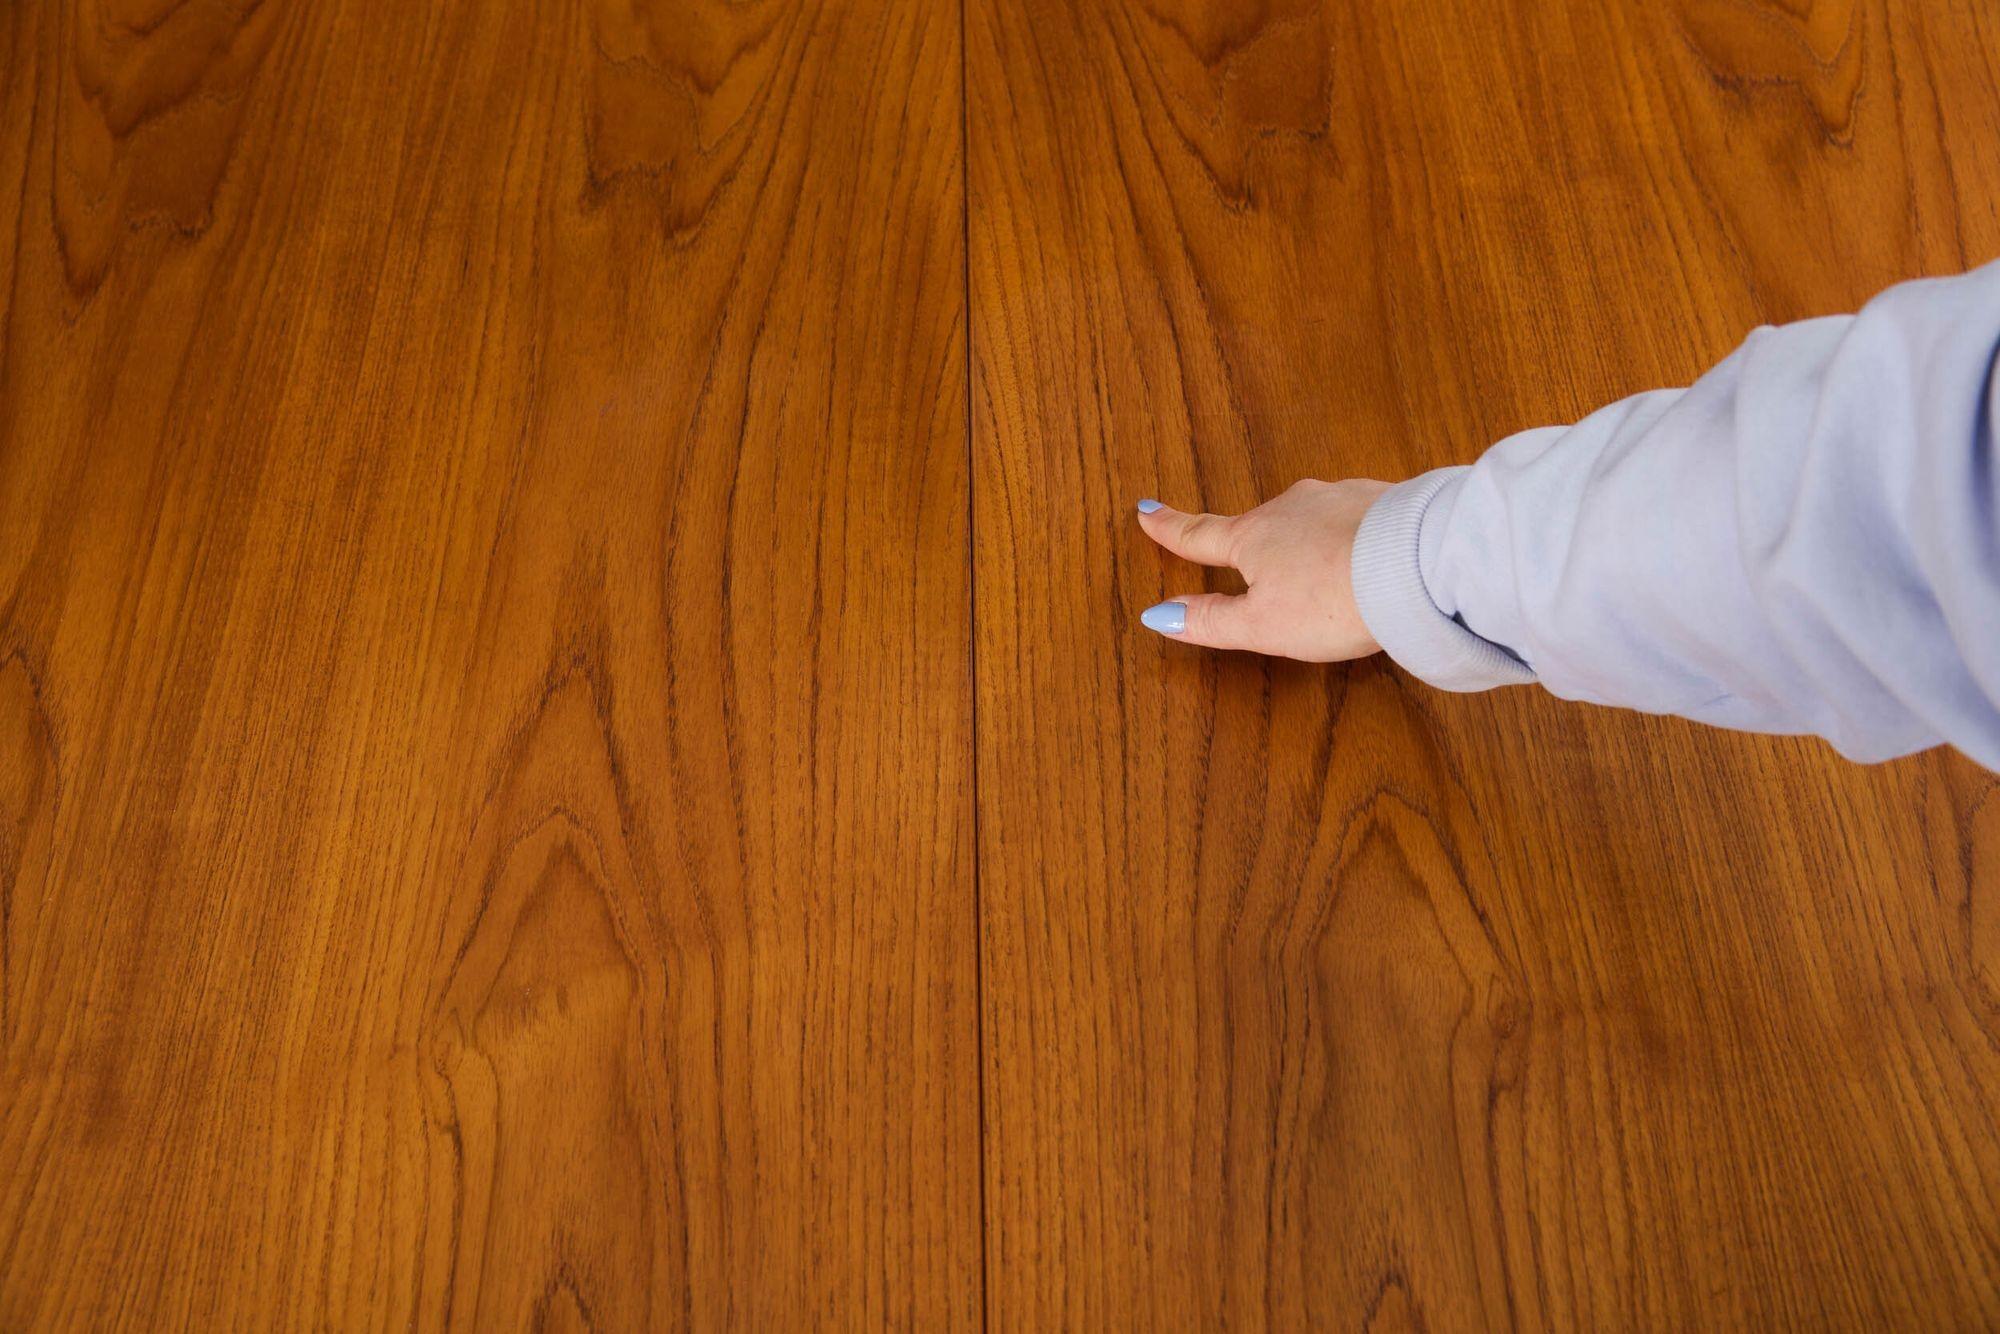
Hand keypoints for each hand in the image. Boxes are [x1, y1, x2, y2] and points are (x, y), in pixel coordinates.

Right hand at [1134, 479, 1391, 661]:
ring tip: (1319, 570)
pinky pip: (1353, 517)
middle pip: (1260, 525)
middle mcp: (1291, 507)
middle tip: (1247, 557)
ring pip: (1310, 518)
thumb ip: (1211, 621)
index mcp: (1253, 538)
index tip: (1147, 512)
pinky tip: (1365, 556)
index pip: (1200, 534)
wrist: (1416, 565)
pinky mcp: (1382, 500)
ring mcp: (1338, 498)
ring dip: (1307, 538)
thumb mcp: (1262, 625)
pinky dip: (1349, 536)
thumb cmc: (1333, 598)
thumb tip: (1160, 616)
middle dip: (1253, 541)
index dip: (1170, 529)